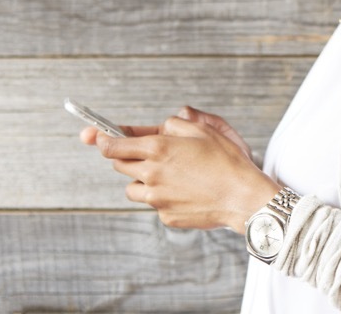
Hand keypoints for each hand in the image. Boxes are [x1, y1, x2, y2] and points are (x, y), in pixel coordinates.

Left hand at [93, 113, 276, 231]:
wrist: (243, 196)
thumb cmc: (227, 161)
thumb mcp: (203, 130)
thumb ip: (174, 124)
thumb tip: (158, 129)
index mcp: (158, 149)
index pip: (113, 146)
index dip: (102, 140)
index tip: (97, 138)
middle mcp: (152, 174)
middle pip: (119, 166)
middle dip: (129, 157)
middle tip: (151, 155)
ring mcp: (157, 198)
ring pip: (133, 188)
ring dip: (143, 179)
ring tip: (171, 176)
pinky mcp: (166, 215)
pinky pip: (154, 204)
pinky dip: (163, 197)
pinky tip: (186, 192)